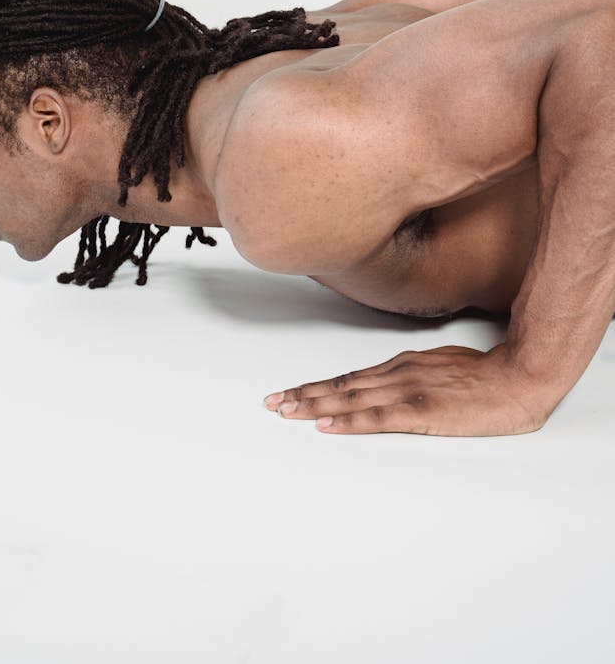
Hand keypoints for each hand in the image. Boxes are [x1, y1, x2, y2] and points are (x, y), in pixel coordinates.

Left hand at [263, 344, 555, 436]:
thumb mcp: (439, 367)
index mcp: (401, 366)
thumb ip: (412, 376)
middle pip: (341, 386)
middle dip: (303, 395)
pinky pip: (378, 418)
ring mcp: (408, 392)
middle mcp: (397, 375)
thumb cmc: (485, 375)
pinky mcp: (422, 412)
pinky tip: (327, 425)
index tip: (290, 392)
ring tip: (286, 411)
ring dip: (315, 406)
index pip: (349, 378)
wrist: (518, 377)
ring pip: (351, 399)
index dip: (317, 386)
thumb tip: (388, 385)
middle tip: (272, 403)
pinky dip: (349, 421)